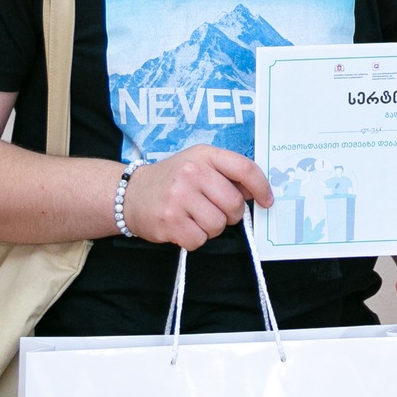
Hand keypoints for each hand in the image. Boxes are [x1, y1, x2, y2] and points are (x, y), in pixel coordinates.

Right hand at [120, 145, 271, 250]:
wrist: (130, 193)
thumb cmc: (172, 180)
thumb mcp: (199, 165)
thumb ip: (227, 174)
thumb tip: (257, 193)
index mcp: (204, 155)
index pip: (245, 168)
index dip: (261, 187)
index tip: (266, 201)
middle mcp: (191, 172)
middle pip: (234, 204)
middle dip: (230, 215)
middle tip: (214, 211)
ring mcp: (178, 197)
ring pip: (218, 225)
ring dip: (211, 229)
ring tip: (194, 218)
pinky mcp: (168, 221)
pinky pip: (199, 240)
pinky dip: (194, 239)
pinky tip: (182, 227)